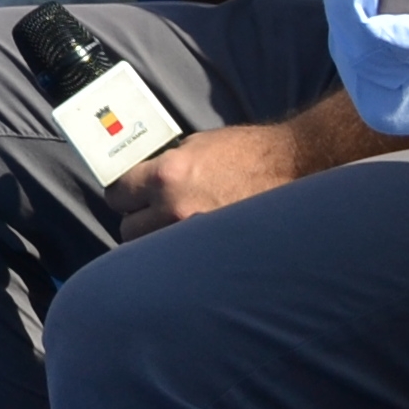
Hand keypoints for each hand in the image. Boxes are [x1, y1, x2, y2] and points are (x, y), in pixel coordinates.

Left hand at [100, 117, 324, 237]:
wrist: (291, 166)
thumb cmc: (243, 151)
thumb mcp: (194, 146)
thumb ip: (164, 165)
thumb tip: (141, 181)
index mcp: (166, 177)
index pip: (117, 197)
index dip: (121, 196)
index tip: (126, 198)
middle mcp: (176, 210)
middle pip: (128, 231)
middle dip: (136, 222)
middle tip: (148, 215)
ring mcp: (198, 236)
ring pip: (155, 252)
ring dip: (158, 243)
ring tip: (172, 233)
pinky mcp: (219, 254)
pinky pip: (185, 262)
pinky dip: (183, 257)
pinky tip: (191, 247)